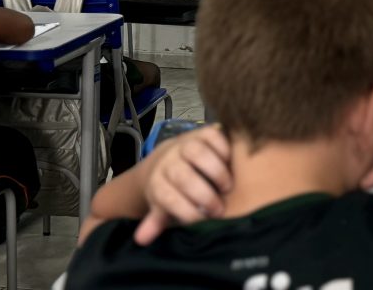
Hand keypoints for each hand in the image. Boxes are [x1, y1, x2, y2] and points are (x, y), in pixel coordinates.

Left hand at [134, 125, 231, 244]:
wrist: (169, 156)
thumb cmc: (171, 187)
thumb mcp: (161, 206)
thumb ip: (155, 222)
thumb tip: (142, 240)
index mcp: (157, 182)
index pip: (168, 197)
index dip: (187, 211)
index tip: (203, 221)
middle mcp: (169, 161)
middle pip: (182, 176)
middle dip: (204, 195)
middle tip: (219, 209)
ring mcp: (185, 143)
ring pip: (197, 152)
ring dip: (216, 171)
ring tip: (227, 187)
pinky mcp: (201, 132)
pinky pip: (212, 136)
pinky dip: (223, 149)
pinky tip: (230, 163)